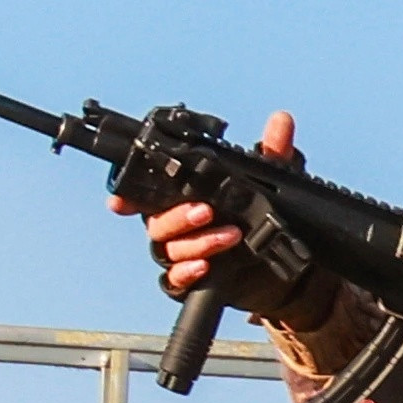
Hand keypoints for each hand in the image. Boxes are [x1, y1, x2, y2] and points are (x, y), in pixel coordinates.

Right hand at [127, 105, 297, 298]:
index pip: (148, 195)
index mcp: (183, 199)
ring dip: (196, 242)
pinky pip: (176, 282)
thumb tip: (281, 120)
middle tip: (206, 211)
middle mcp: (177, 227)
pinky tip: (205, 267)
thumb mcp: (276, 185)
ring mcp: (185, 254)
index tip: (119, 204)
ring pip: (168, 250)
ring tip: (230, 235)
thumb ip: (273, 155)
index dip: (129, 197)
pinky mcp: (197, 280)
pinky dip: (187, 273)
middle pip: (157, 223)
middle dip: (177, 216)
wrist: (283, 270)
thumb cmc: (267, 220)